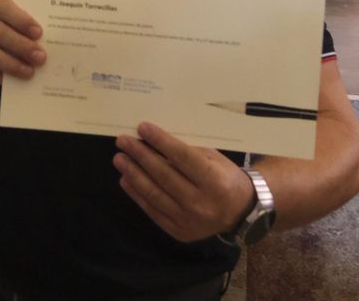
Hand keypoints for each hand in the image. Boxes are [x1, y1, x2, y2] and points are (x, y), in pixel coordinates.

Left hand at [114, 122, 255, 242]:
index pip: (182, 157)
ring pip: (154, 193)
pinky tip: (126, 179)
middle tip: (123, 141)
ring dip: (133, 174)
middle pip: (164, 175)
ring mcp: (188, 220)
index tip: (142, 127)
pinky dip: (137, 194)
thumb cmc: (225, 178)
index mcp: (214, 181)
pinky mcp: (178, 231)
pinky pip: (152, 210)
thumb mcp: (213, 159)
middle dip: (140, 155)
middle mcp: (201, 202)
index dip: (161, 141)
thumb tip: (153, 140)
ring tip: (120, 159)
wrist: (239, 212)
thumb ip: (187, 152)